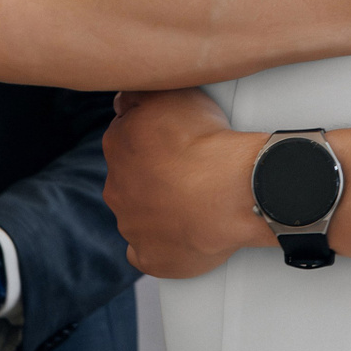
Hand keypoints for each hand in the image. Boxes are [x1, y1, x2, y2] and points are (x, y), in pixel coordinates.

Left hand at [103, 89, 268, 278]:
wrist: (234, 191)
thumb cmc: (206, 141)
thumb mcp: (171, 93)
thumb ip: (139, 92)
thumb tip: (124, 98)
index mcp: (118, 145)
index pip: (127, 138)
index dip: (153, 138)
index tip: (176, 141)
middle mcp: (117, 187)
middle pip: (131, 178)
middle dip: (153, 175)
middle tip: (188, 171)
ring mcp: (132, 226)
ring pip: (139, 215)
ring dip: (159, 209)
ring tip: (196, 202)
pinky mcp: (151, 258)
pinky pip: (147, 253)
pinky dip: (162, 246)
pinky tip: (182, 235)